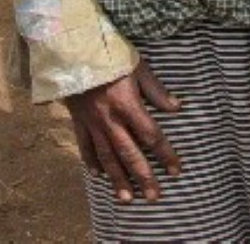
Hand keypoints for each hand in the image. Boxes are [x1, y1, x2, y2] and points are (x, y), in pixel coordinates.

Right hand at [62, 60, 181, 202]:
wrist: (72, 50)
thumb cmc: (109, 55)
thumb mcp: (138, 67)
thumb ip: (156, 91)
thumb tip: (176, 108)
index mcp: (127, 105)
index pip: (151, 136)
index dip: (165, 154)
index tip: (176, 171)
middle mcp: (110, 119)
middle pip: (129, 153)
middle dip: (143, 177)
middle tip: (154, 197)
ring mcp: (92, 123)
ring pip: (106, 156)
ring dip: (118, 179)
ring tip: (127, 198)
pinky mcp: (78, 120)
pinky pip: (84, 146)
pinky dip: (91, 162)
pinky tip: (98, 175)